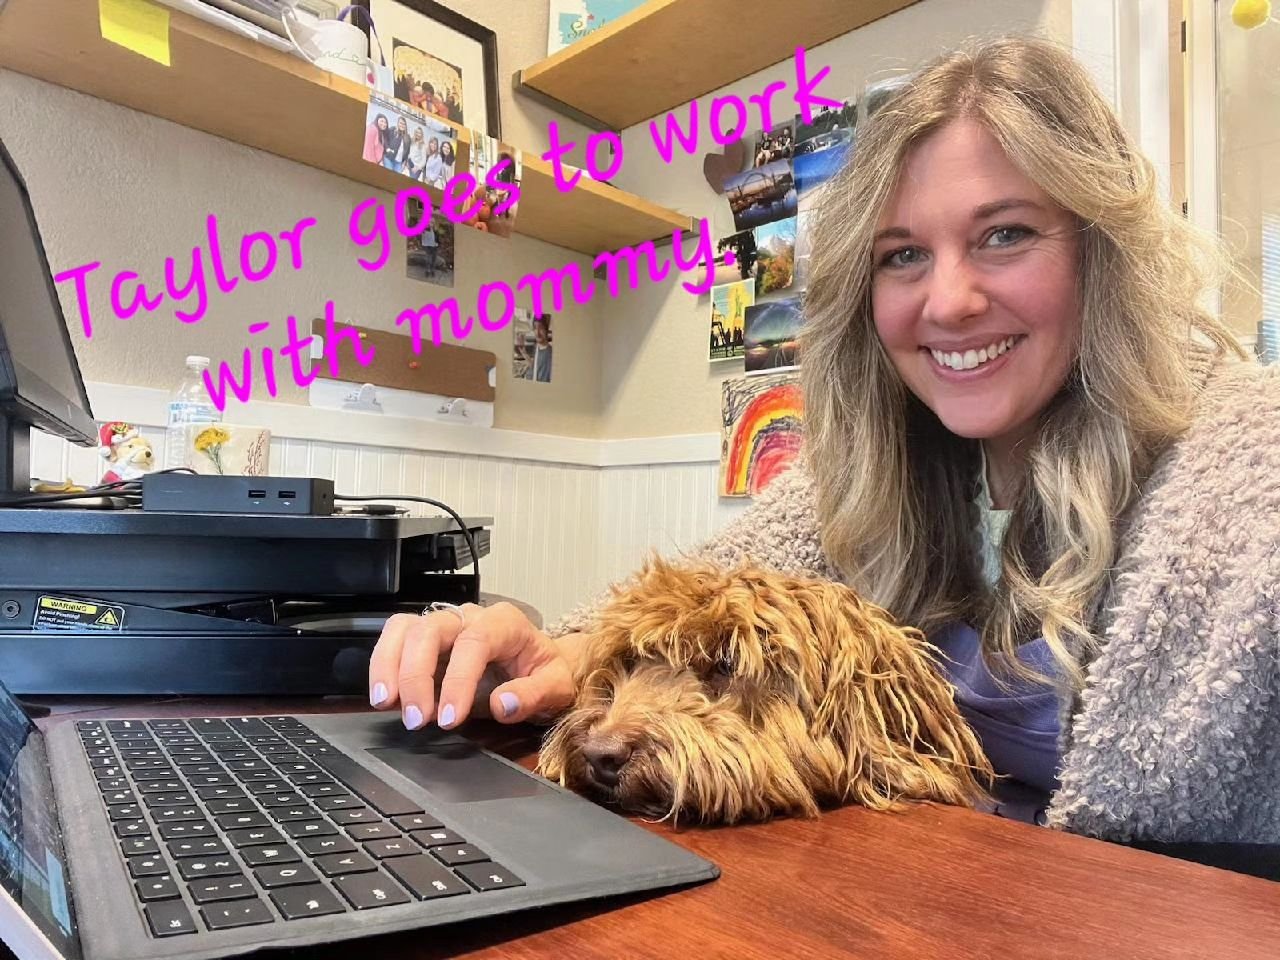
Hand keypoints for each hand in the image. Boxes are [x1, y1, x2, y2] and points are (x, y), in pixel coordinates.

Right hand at [368, 602, 575, 730]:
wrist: (538, 665)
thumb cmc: (545, 672)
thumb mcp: (557, 687)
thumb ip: (535, 695)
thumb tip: (503, 705)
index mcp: (505, 622)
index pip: (475, 641)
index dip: (458, 680)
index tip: (449, 719)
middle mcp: (470, 616)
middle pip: (431, 629)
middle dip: (417, 676)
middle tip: (416, 719)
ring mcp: (444, 624)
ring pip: (405, 628)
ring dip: (390, 666)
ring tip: (387, 704)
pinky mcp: (425, 639)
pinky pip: (395, 638)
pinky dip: (383, 664)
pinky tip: (384, 696)